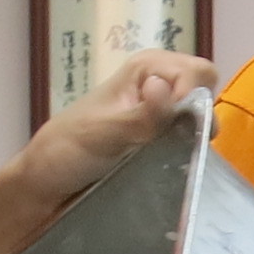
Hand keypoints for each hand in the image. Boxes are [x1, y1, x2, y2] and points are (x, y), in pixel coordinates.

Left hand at [14, 51, 211, 210]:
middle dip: (199, 118)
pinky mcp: (162, 141)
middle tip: (178, 144)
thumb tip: (165, 88)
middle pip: (206, 93)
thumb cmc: (67, 152)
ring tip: (171, 159)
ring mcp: (162, 114)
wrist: (47, 185)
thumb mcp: (103, 133)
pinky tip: (172, 167)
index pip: (198, 72)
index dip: (195, 97)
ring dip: (192, 139)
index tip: (177, 126)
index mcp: (146, 68)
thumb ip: (140, 115)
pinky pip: (190, 142)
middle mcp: (160, 85)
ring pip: (201, 120)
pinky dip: (188, 153)